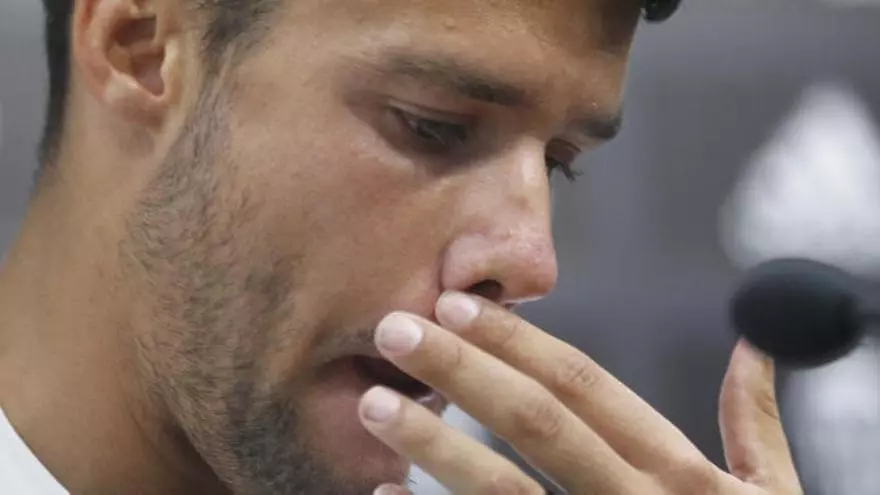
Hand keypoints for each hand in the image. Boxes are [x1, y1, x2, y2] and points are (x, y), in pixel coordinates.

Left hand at [359, 292, 802, 494]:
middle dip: (462, 371)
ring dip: (433, 445)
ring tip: (372, 403)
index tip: (457, 305)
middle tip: (395, 327)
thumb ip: (754, 424)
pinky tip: (383, 492)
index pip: (585, 388)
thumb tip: (754, 346)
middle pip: (536, 424)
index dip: (519, 343)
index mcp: (679, 475)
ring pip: (503, 494)